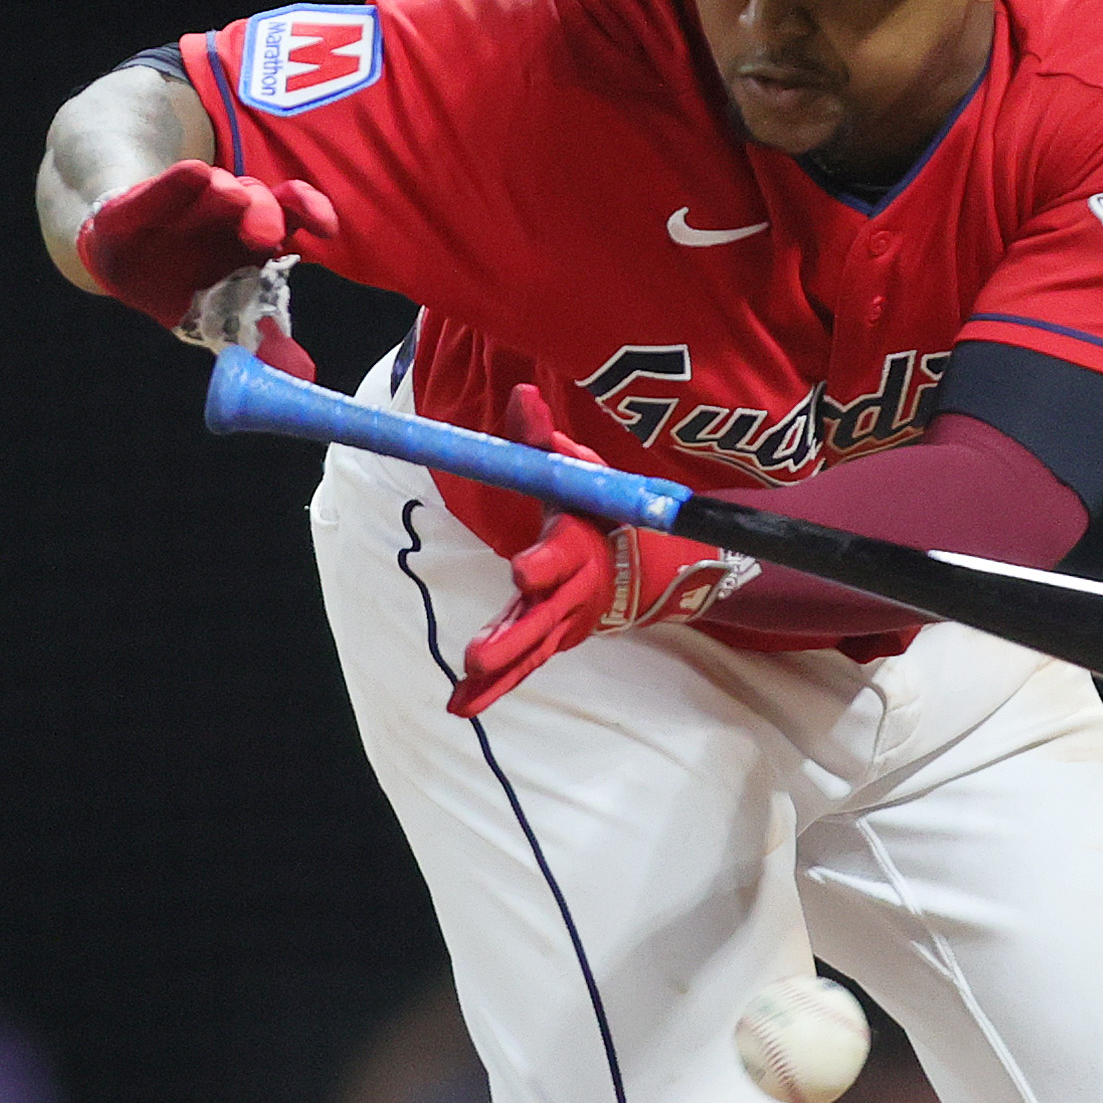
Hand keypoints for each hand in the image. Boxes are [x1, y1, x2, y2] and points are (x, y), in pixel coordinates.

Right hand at [76, 160, 336, 328]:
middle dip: (266, 214)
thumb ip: (263, 343)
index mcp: (258, 235)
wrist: (124, 267)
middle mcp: (233, 211)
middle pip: (259, 199)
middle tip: (264, 237)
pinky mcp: (150, 200)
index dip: (313, 211)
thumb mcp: (226, 319)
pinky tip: (192, 174)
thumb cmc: (187, 286)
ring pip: (219, 187)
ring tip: (228, 199)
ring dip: (228, 192)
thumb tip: (303, 377)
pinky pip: (168, 186)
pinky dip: (180, 182)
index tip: (326, 229)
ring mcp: (192, 201)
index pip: (294, 210)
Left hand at [449, 386, 754, 717]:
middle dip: (512, 637)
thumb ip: (543, 441)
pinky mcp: (550, 639)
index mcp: (578, 545)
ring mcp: (562, 622)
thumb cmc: (598, 508)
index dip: (544, 563)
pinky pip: (523, 668)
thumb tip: (522, 395)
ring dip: (499, 672)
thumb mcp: (576, 470)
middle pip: (541, 618)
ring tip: (464, 687)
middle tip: (479, 655)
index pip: (560, 556)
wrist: (644, 562)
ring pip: (530, 651)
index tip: (523, 572)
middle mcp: (572, 590)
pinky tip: (458, 707)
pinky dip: (493, 689)